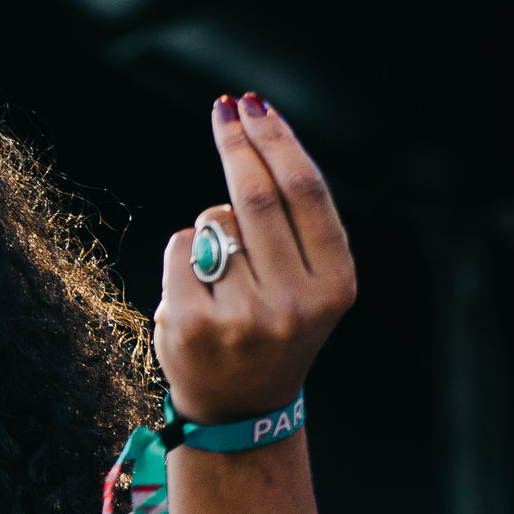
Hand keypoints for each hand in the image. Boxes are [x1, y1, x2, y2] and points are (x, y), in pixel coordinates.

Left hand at [153, 93, 355, 424]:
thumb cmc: (274, 326)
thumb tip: (253, 128)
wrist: (241, 408)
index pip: (304, 192)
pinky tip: (196, 290)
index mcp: (335, 285)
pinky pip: (179, 248)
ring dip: (211, 224)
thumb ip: (294, 223)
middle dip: (238, 143)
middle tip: (226, 109)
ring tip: (223, 270)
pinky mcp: (192, 325)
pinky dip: (182, 252)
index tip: (255, 105)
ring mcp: (241, 316)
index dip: (276, 140)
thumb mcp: (309, 282)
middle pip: (257, 195)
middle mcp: (295, 302)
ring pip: (213, 222)